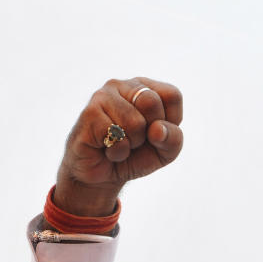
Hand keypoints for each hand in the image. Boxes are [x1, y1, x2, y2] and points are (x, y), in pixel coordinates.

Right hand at [54, 77, 183, 216]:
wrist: (103, 176)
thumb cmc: (137, 157)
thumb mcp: (166, 151)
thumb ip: (173, 138)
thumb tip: (157, 129)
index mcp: (146, 88)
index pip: (172, 95)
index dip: (170, 121)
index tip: (155, 131)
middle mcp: (123, 86)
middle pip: (151, 102)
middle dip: (150, 132)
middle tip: (136, 139)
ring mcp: (103, 96)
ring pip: (134, 122)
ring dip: (132, 144)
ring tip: (120, 144)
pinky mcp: (89, 113)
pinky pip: (117, 137)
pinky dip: (118, 152)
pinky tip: (107, 149)